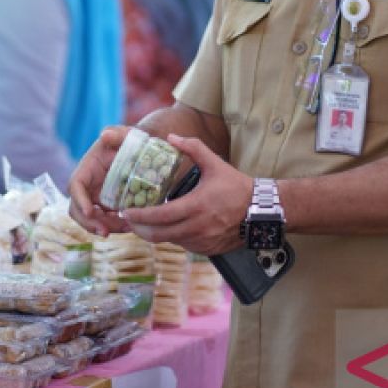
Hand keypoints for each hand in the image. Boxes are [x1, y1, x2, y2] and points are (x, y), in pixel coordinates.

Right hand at [67, 125, 132, 236]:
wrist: (140, 153)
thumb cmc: (131, 141)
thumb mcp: (126, 134)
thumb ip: (117, 133)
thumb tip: (105, 135)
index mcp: (87, 168)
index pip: (75, 186)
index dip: (80, 200)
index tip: (91, 211)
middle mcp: (87, 186)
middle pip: (77, 209)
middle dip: (88, 222)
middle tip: (105, 232)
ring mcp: (95, 198)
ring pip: (90, 219)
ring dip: (103, 228)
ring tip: (125, 229)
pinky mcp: (106, 207)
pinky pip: (104, 221)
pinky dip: (114, 227)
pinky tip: (130, 227)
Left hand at [120, 133, 251, 254]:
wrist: (261, 211)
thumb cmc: (237, 186)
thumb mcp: (215, 163)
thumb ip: (192, 147)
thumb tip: (171, 137)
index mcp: (196, 206)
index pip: (160, 216)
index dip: (139, 216)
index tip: (126, 211)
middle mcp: (198, 228)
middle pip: (159, 235)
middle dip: (140, 229)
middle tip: (128, 220)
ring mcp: (202, 241)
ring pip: (170, 241)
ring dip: (155, 234)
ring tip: (143, 224)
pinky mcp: (207, 250)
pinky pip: (183, 245)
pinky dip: (173, 238)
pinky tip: (168, 228)